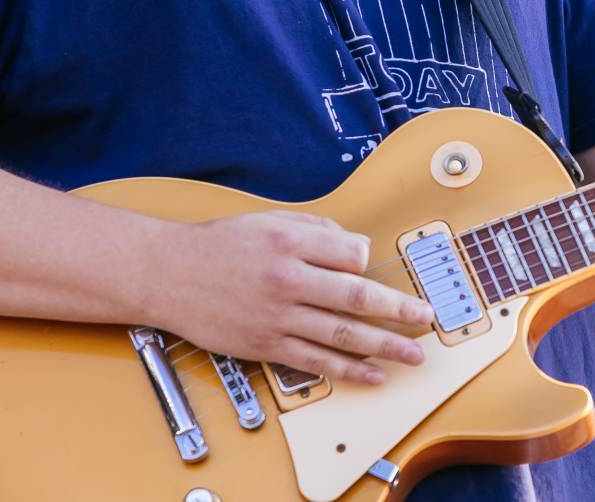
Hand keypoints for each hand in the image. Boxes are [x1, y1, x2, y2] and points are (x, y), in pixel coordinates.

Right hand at [140, 210, 434, 384]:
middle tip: (426, 318)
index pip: (352, 254)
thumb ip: (315, 229)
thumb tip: (355, 247)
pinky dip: (349, 370)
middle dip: (399, 309)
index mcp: (291, 241)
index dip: (369, 262)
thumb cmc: (218, 245)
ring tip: (413, 353)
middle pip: (358, 296)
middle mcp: (288, 278)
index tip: (374, 268)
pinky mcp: (266, 344)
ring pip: (343, 334)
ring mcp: (278, 315)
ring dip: (385, 345)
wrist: (167, 273)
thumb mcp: (268, 221)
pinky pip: (316, 361)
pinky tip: (373, 374)